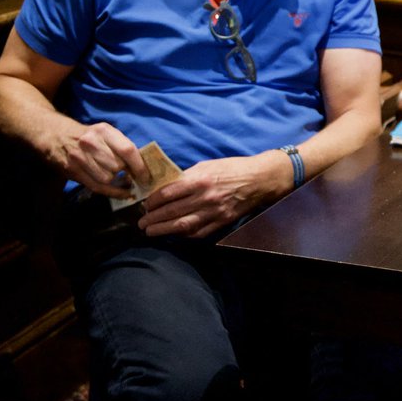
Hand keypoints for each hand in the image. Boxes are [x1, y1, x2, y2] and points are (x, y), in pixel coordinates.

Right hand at [55, 122, 148, 198]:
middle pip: (118, 166)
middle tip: (132, 176)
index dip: (139, 166)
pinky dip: (113, 193)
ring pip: (108, 178)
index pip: (127, 150)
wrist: (54, 135)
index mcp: (104, 131)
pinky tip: (123, 194)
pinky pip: (97, 187)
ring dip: (116, 181)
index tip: (147, 176)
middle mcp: (91, 143)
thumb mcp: (104, 133)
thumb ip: (120, 145)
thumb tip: (142, 164)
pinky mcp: (72, 170)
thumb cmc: (86, 136)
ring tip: (119, 179)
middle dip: (127, 173)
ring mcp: (80, 157)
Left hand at [139, 152, 287, 238]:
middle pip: (171, 212)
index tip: (145, 205)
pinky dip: (184, 235)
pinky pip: (199, 232)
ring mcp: (214, 212)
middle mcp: (205, 197)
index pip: (167, 193)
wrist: (260, 179)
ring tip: (151, 232)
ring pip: (182, 226)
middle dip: (153, 219)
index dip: (152, 201)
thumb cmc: (233, 168)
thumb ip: (187, 176)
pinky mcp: (222, 222)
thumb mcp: (208, 165)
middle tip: (141, 223)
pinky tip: (175, 234)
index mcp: (200, 180)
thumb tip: (167, 186)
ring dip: (164, 230)